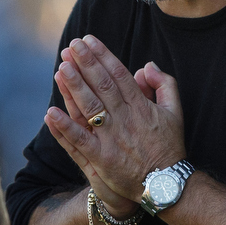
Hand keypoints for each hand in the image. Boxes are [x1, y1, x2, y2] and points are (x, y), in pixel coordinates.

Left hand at [45, 36, 185, 212]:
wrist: (167, 184)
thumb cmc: (170, 147)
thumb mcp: (175, 112)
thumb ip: (164, 85)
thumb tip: (146, 66)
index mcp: (141, 106)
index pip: (118, 74)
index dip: (102, 55)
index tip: (89, 40)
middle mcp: (124, 119)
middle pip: (102, 86)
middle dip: (85, 64)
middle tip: (71, 46)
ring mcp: (111, 139)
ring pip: (89, 108)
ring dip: (74, 87)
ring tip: (62, 67)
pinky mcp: (101, 159)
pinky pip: (79, 140)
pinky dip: (64, 127)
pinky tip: (50, 113)